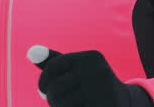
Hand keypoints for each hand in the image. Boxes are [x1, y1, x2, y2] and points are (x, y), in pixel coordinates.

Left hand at [28, 46, 152, 106]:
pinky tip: (82, 106)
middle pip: (55, 89)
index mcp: (90, 58)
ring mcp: (102, 93)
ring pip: (62, 105)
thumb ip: (54, 62)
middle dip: (53, 99)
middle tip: (64, 101)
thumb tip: (30, 52)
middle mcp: (98, 72)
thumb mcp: (77, 70)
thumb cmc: (92, 85)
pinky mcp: (102, 106)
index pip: (51, 69)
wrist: (123, 102)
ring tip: (75, 104)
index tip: (48, 89)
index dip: (44, 82)